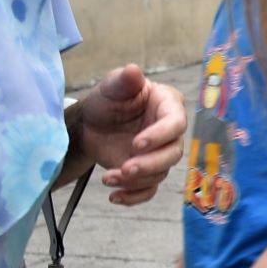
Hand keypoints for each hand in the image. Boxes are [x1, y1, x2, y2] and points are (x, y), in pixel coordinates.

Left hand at [73, 64, 185, 204]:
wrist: (91, 124)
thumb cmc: (108, 100)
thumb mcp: (112, 86)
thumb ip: (124, 80)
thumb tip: (133, 70)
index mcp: (167, 107)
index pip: (175, 123)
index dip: (160, 136)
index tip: (136, 144)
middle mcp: (169, 132)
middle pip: (173, 153)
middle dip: (150, 164)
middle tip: (125, 168)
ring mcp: (159, 154)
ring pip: (160, 173)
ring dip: (135, 181)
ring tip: (108, 178)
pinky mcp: (147, 172)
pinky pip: (149, 189)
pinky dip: (134, 197)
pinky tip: (115, 197)